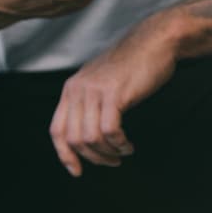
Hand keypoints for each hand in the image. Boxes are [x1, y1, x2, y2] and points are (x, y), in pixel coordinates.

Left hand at [50, 19, 176, 175]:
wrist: (155, 41)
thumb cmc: (133, 64)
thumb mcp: (102, 82)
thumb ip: (90, 102)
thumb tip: (87, 134)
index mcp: (71, 89)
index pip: (56, 130)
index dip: (64, 155)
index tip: (76, 171)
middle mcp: (78, 90)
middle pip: (73, 138)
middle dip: (93, 157)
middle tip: (112, 161)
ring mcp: (95, 91)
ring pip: (91, 138)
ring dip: (108, 152)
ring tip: (123, 151)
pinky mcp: (114, 94)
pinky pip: (109, 130)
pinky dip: (119, 143)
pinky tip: (128, 144)